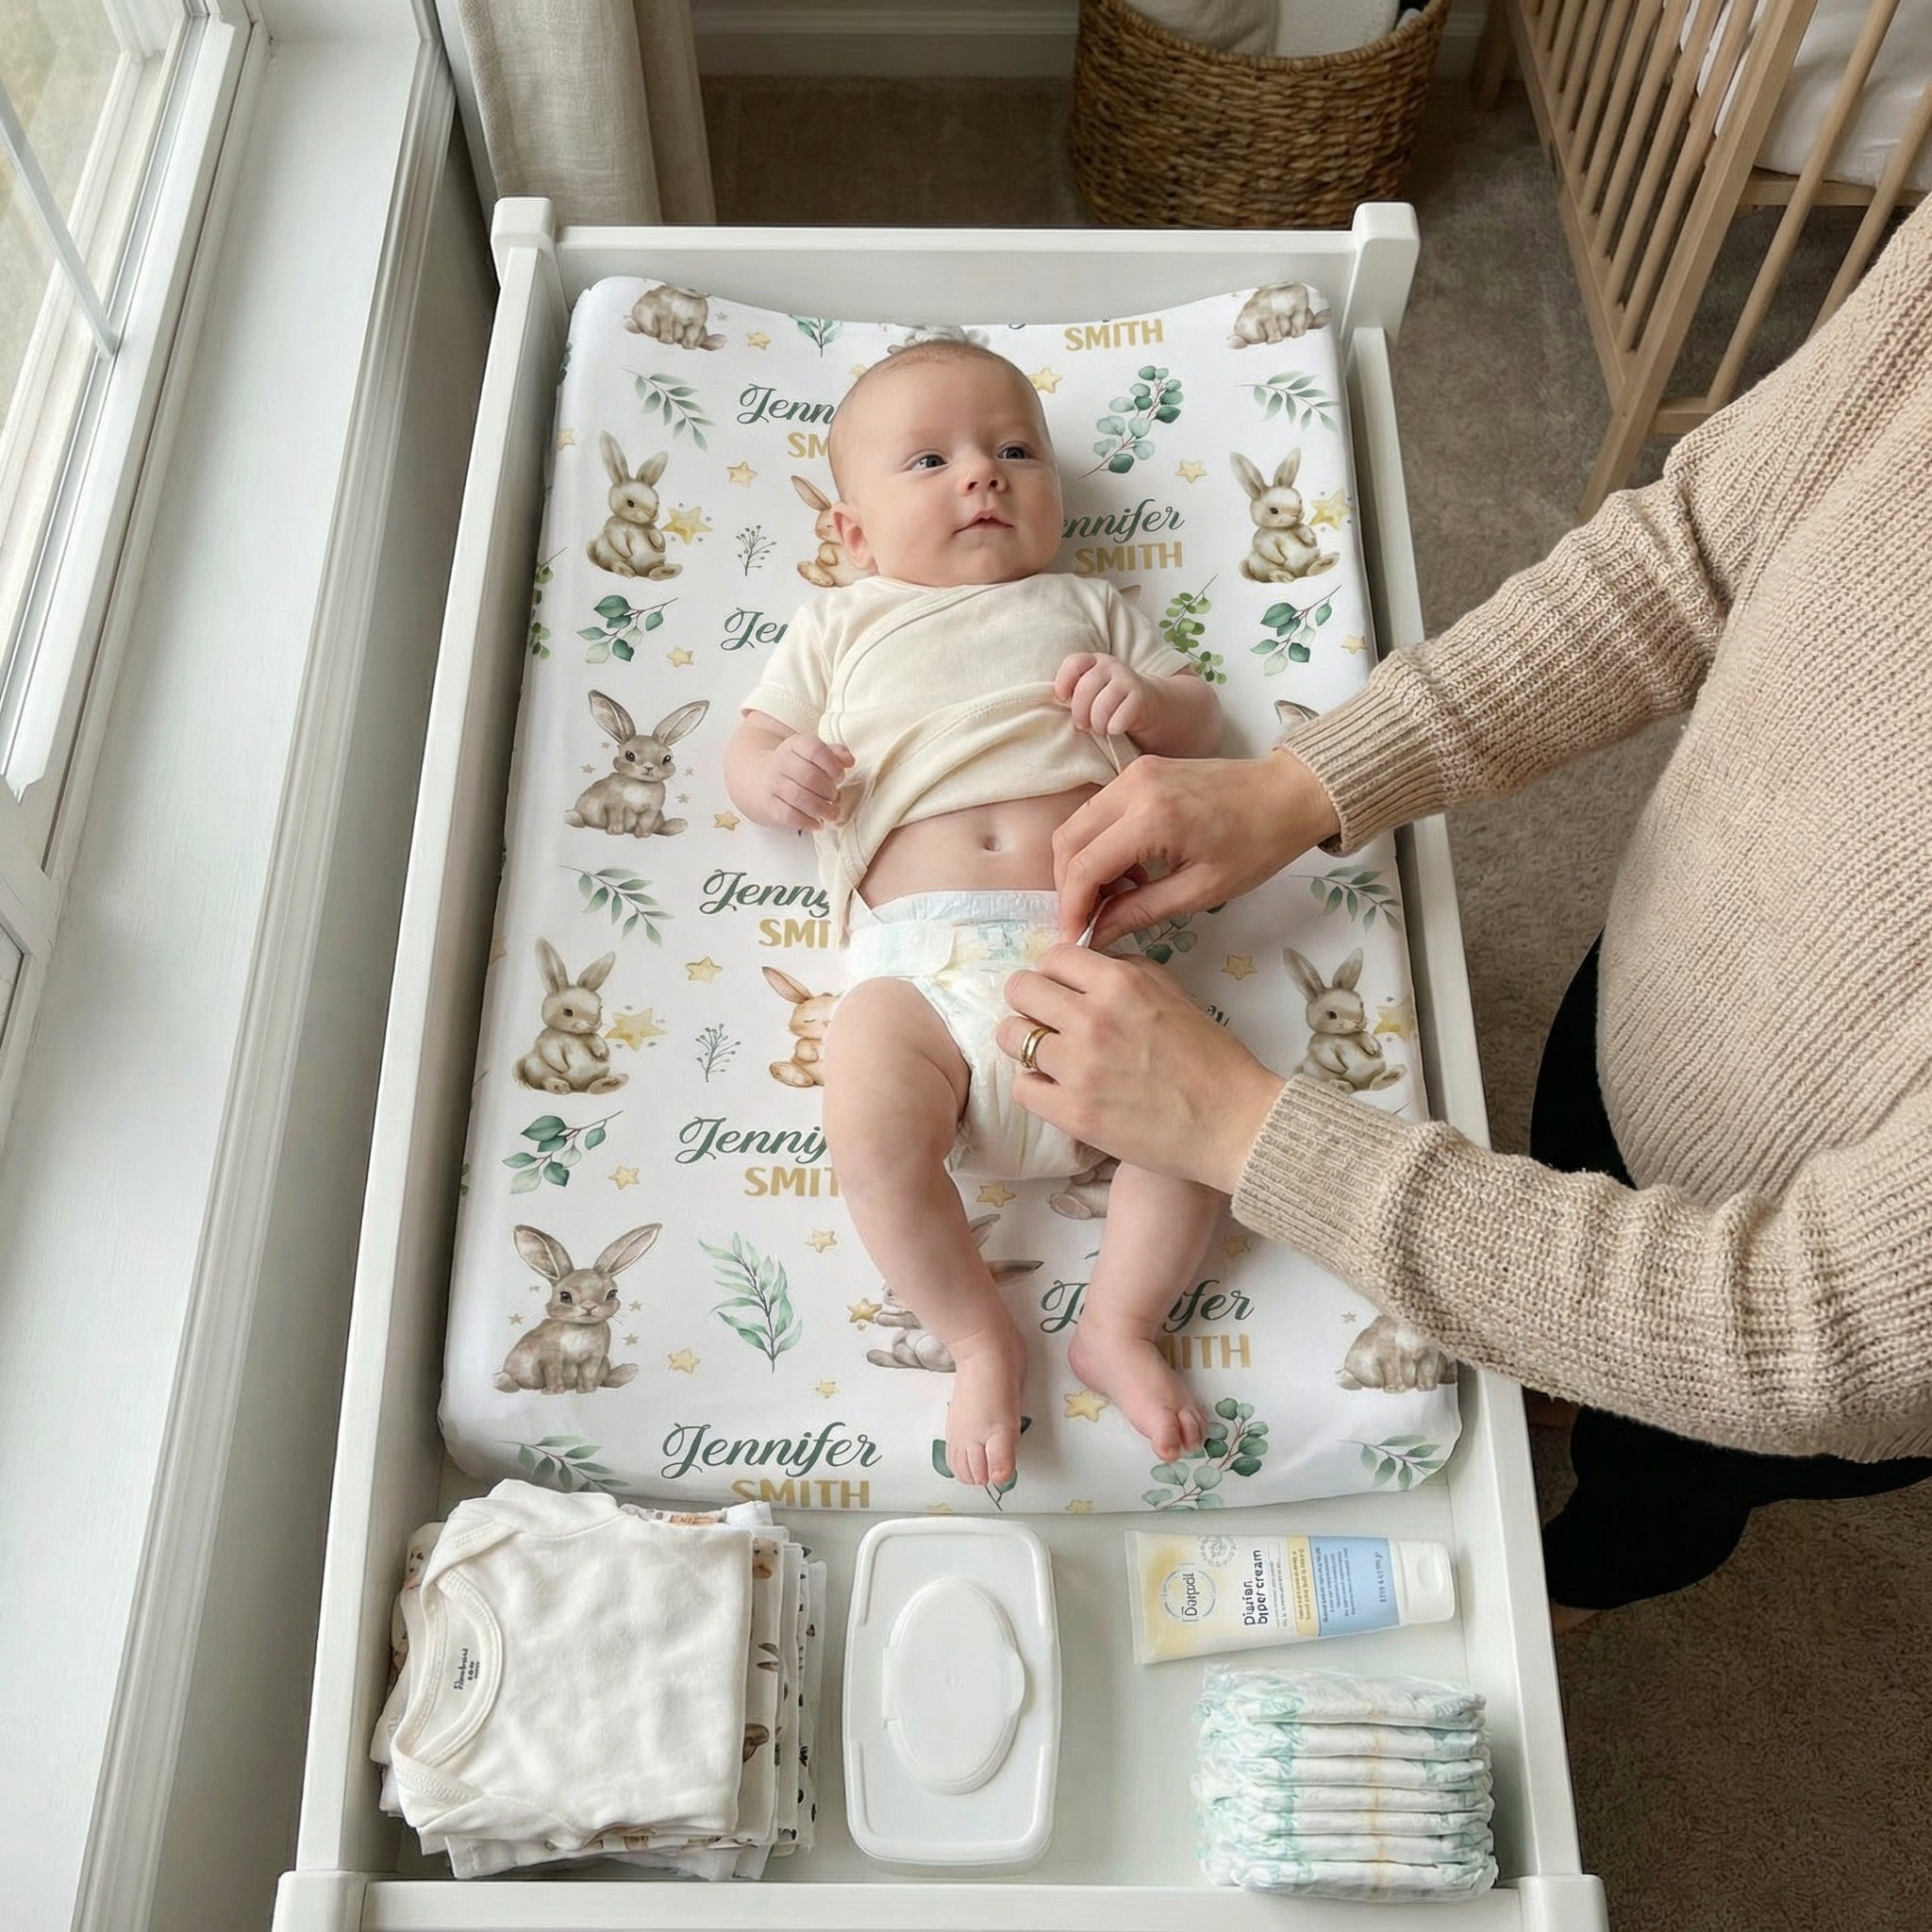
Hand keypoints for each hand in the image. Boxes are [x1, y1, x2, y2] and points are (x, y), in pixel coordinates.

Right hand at [764, 732, 853, 829]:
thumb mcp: (814, 754)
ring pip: (799, 797)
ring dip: (821, 808)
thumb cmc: (797, 767)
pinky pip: (788, 815)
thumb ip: (835, 754)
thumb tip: (849, 761)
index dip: (832, 765)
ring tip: (832, 813)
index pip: (815, 749)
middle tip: (835, 796)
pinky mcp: (769, 804)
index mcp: (795, 745)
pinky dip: (807, 822)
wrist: (760, 777)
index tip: (840, 776)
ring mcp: (772, 783)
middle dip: (828, 790)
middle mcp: (781, 761)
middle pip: (809, 776)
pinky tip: (817, 823)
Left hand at [997, 946, 1284, 1193]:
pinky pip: (1022, 1086)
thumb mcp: (1172, 991)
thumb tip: (1081, 966)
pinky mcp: (1073, 1112)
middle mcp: (1093, 1018)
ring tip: (1053, 1056)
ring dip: (1028, 1044)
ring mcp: (1079, 1067)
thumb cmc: (1209, 1057)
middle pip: (1019, 990)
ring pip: (1012, 1036)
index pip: (1052, 957)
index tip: (1061, 990)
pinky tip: (1060, 1089)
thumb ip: (1125, 970)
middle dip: (1030, 1002)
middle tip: (1047, 1020)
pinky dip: (1036, 1086)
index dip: (1054, 974)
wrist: (1232, 1123)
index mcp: (1120, 983)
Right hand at [1053, 751, 1340, 946]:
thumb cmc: (1256, 845)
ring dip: (1084, 864)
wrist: (1287, 794)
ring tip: (1114, 898)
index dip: (1072, 908)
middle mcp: (1133, 787)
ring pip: (1079, 823)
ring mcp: (1134, 773)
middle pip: (1069, 840)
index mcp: (1152, 818)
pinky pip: (1100, 810)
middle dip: (1070, 886)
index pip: (1085, 867)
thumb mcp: (1201, 890)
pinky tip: (1129, 870)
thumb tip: (1098, 934)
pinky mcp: (1139, 770)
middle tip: (1089, 920)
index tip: (1075, 937)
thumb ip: (1140, 911)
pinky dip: (1100, 843)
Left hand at [1054, 652, 1154, 735]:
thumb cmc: (1109, 701)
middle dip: (1080, 712)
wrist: (1147, 704)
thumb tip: (1054, 702)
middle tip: (1083, 725)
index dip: (1063, 682)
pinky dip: (1113, 728)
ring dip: (1097, 723)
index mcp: (1093, 661)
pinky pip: (1121, 716)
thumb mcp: (1090, 691)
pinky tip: (1114, 729)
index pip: (1074, 663)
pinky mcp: (1141, 696)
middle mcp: (1110, 666)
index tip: (1062, 699)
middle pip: (1086, 688)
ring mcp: (1127, 679)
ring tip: (1099, 728)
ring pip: (1103, 704)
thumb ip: (1074, 692)